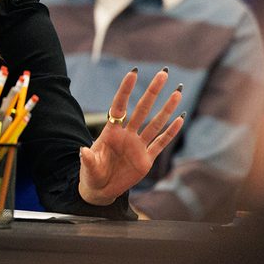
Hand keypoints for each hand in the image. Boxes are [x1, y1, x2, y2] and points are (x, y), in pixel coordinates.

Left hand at [77, 67, 184, 206]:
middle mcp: (126, 135)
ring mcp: (138, 146)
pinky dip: (171, 132)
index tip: (133, 73)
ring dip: (167, 108)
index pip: (119, 107)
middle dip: (153, 92)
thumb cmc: (91, 175)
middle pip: (142, 109)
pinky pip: (161, 143)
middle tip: (163, 73)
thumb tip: (83, 151)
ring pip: (155, 123)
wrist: (101, 190)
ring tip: (177, 92)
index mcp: (111, 132)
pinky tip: (180, 119)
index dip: (126, 91)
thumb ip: (88, 160)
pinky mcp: (146, 159)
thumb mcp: (88, 168)